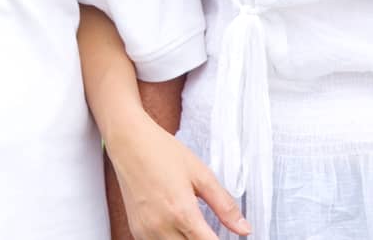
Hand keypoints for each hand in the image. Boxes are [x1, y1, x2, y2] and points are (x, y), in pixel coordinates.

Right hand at [106, 113, 250, 238]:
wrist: (129, 141)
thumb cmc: (162, 152)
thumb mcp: (201, 174)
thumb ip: (224, 205)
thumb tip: (244, 229)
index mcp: (182, 213)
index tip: (229, 239)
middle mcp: (161, 228)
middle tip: (209, 230)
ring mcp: (146, 232)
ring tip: (194, 228)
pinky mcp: (137, 230)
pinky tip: (177, 229)